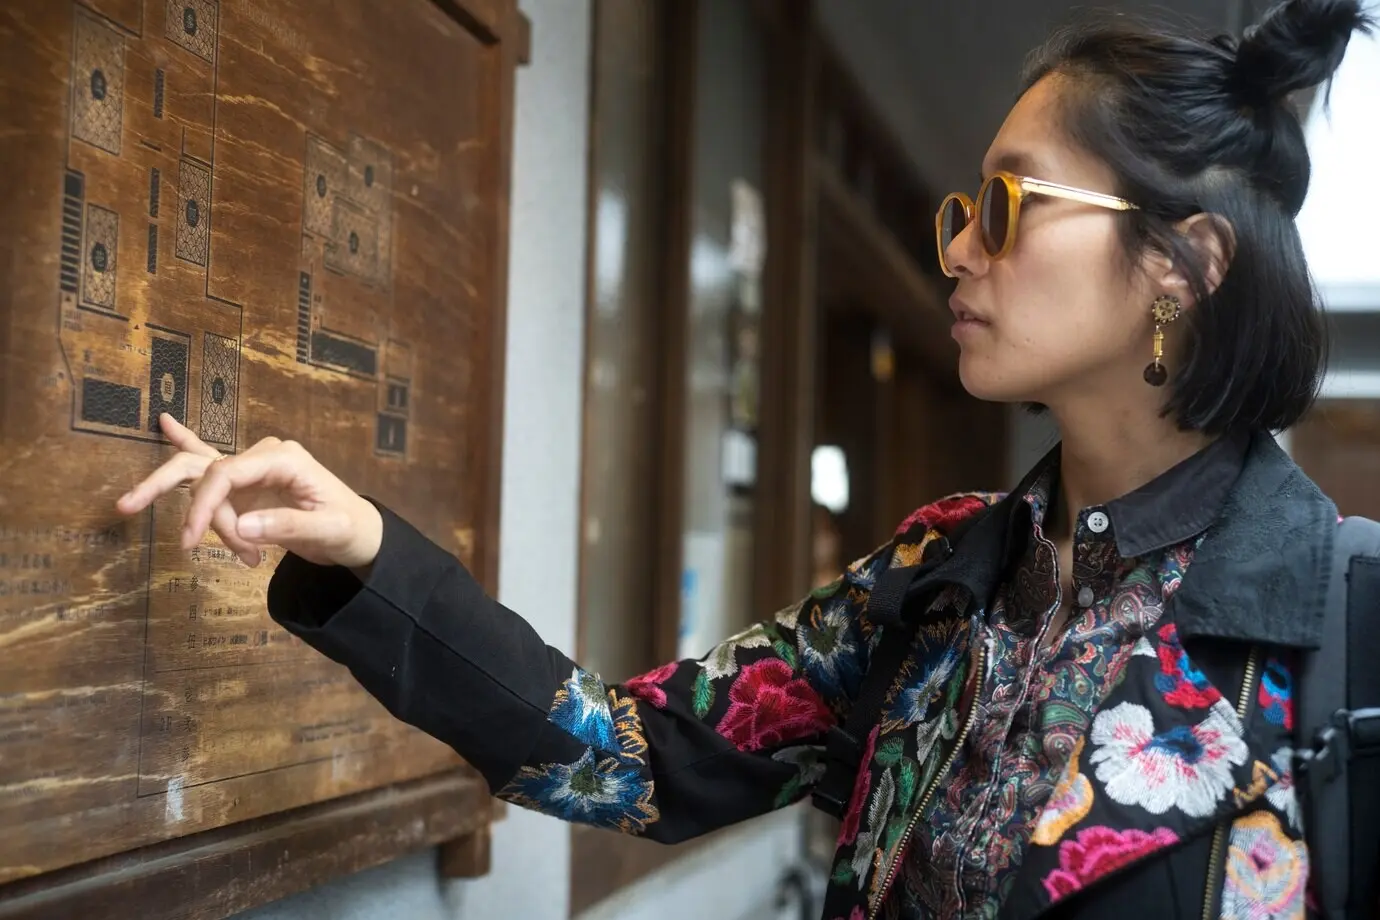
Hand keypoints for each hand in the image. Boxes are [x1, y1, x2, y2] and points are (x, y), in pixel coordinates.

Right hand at [116, 414, 382, 569]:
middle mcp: (264, 456)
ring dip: (205, 518)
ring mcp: (254, 467)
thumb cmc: (349, 528)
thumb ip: (287, 526)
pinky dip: (185, 444)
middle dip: (180, 499)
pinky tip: (164, 423)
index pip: (226, 474)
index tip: (192, 541)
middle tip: (163, 530)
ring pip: (203, 480)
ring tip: (246, 559)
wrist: (360, 532)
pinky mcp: (248, 483)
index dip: (204, 507)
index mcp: (284, 459)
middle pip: (204, 467)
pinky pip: (210, 465)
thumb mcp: (328, 531)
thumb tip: (242, 525)